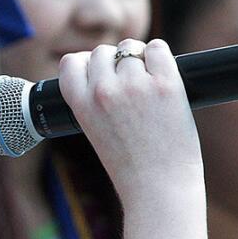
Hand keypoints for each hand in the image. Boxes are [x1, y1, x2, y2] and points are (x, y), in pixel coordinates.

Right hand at [56, 39, 203, 205]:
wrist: (159, 190)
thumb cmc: (132, 169)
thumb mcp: (97, 133)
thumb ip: (97, 102)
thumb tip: (114, 66)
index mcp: (82, 106)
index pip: (71, 63)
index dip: (85, 64)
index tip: (98, 73)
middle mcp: (104, 91)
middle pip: (103, 52)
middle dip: (115, 62)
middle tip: (130, 84)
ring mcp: (135, 86)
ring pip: (131, 49)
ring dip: (140, 61)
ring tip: (150, 87)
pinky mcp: (166, 84)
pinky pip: (157, 48)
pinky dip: (160, 56)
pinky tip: (164, 75)